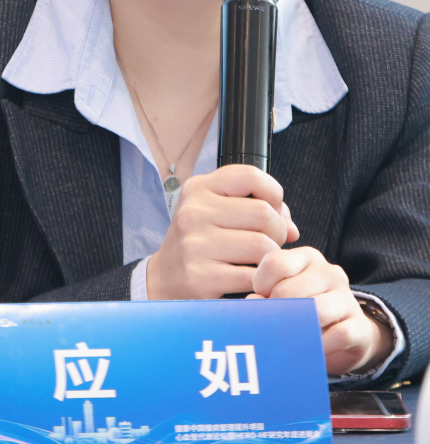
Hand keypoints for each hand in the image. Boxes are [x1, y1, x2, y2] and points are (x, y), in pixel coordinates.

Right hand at [147, 165, 299, 300]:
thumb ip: (256, 208)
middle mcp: (193, 212)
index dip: (274, 195)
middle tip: (269, 244)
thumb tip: (292, 228)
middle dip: (278, 232)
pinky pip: (251, 276)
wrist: (164, 278)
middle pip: (263, 214)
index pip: (252, 176)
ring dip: (271, 258)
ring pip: (262, 246)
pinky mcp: (200, 277)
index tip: (272, 211)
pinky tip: (251, 279)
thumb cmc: (201, 241)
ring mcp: (194, 244)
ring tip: (260, 262)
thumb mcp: (217, 211)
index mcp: (199, 188)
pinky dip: (260, 280)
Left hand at [247, 247, 393, 374]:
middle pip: (289, 290)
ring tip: (290, 339)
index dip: (260, 286)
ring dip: (297, 330)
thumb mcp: (286, 295)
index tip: (263, 300)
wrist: (348, 333)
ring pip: (316, 310)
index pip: (274, 263)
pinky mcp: (360, 326)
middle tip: (274, 326)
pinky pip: (338, 335)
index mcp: (307, 257)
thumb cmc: (307, 311)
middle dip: (276, 313)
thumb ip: (266, 293)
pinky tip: (311, 350)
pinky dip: (320, 346)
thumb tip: (252, 302)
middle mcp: (329, 272)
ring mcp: (347, 298)